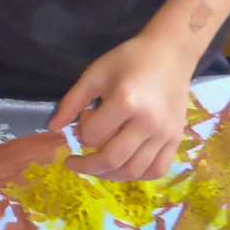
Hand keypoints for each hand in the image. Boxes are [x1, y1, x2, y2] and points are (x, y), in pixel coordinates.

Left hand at [49, 31, 195, 180]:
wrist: (170, 53)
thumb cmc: (130, 59)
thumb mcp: (95, 74)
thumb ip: (72, 102)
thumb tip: (53, 129)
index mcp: (125, 102)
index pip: (93, 135)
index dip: (81, 133)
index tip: (82, 121)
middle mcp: (148, 122)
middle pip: (112, 160)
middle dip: (87, 166)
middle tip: (74, 163)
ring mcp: (165, 133)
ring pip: (133, 171)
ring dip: (109, 175)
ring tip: (96, 167)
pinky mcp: (176, 139)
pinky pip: (157, 170)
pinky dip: (137, 176)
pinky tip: (123, 168)